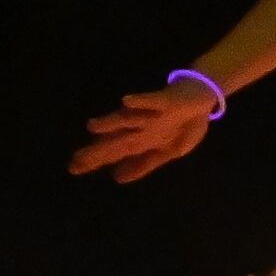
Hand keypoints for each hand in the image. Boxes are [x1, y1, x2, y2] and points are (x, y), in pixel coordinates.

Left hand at [71, 80, 217, 183]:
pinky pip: (151, 100)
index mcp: (141, 140)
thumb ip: (144, 164)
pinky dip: (140, 101)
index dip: (95, 160)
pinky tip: (125, 101)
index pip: (114, 152)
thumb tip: (117, 178)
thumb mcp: (168, 152)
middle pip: (115, 139)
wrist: (202, 97)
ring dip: (111, 122)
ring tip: (92, 127)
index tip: (73, 169)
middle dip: (97, 150)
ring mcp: (150, 113)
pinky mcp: (164, 100)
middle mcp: (140, 127)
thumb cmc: (182, 123)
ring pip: (128, 119)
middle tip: (75, 159)